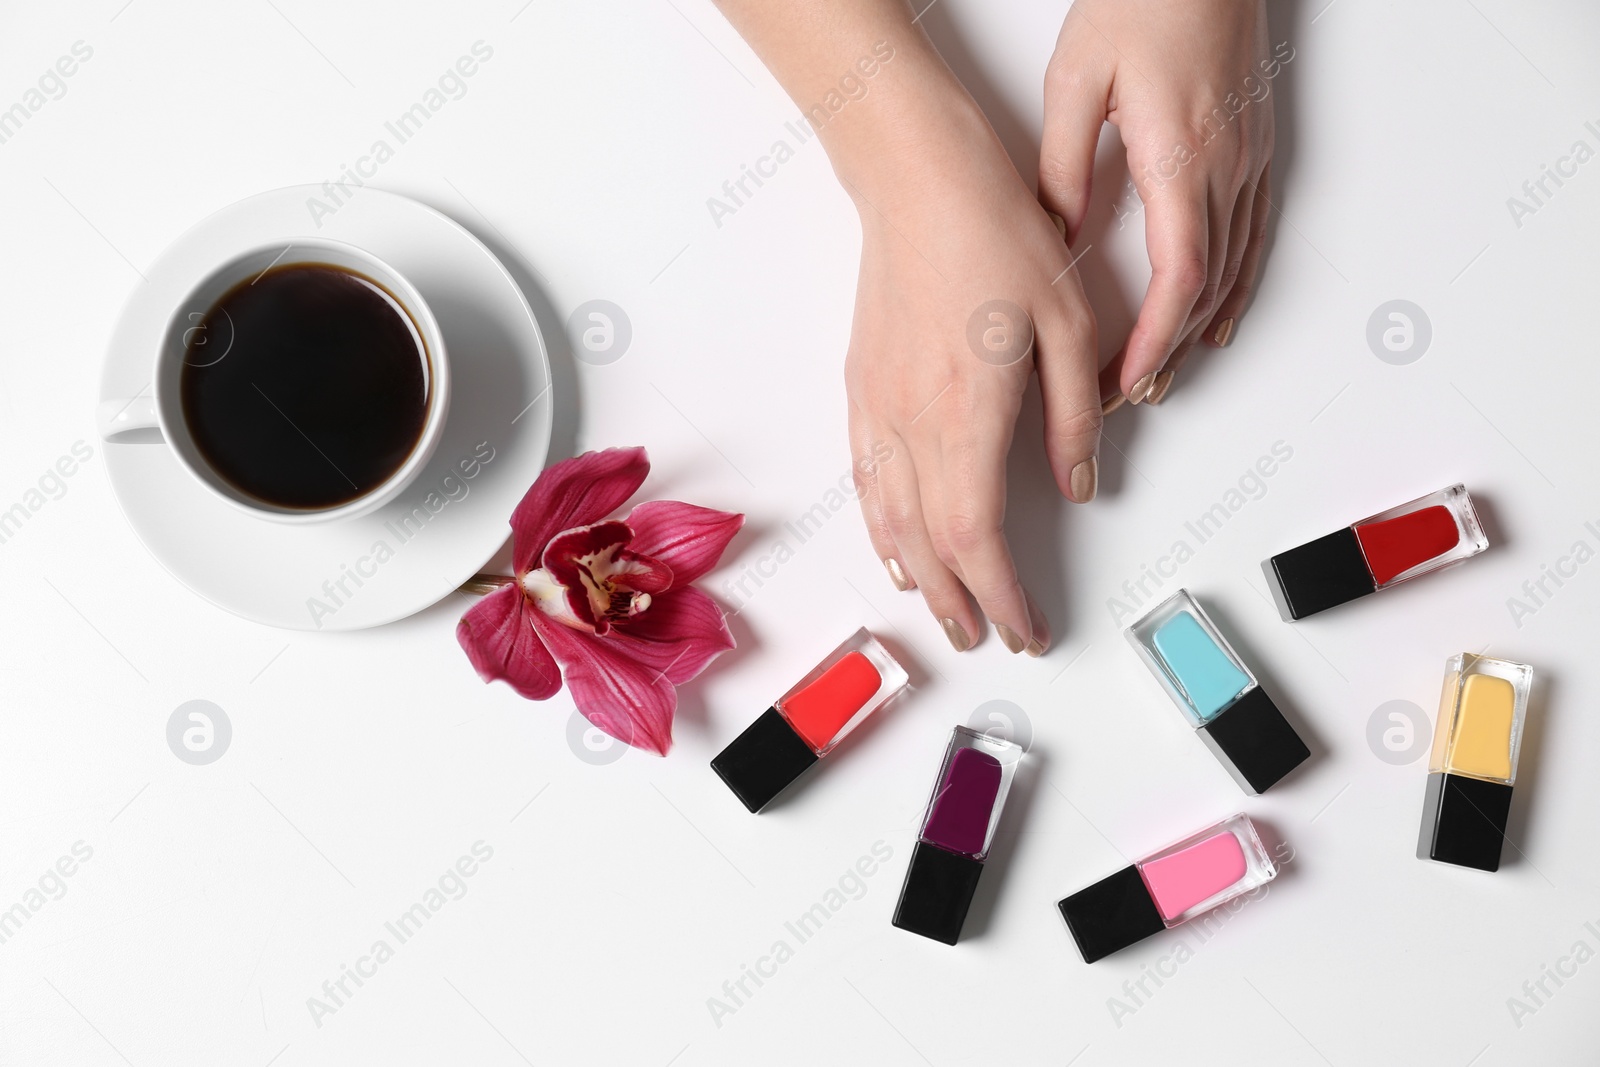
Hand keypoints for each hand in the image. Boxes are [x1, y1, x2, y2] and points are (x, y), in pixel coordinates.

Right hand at [844, 96, 1099, 654]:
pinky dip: (880, 527)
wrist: (918, 183)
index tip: (1026, 627)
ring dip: (919, 576)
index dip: (1001, 595)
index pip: (978, 535)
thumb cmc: (995, 237)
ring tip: (943, 611)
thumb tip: (1079, 485)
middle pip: (930, 544)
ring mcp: (877, 409)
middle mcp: (911, 423)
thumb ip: (1074, 417)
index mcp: (968, 414)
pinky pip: (865, 481)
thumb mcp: (1068, 324)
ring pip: (890, 520)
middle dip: (960, 600)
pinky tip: (894, 547)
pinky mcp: (861, 390)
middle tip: (986, 636)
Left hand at [1040, 0, 1278, 404]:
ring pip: (1231, 270)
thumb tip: (1054, 232)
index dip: (1155, 340)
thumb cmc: (1142, 2)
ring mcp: (1247, 162)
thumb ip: (1064, 163)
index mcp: (1179, 156)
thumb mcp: (1076, 80)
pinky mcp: (1252, 152)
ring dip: (1195, 331)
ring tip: (1160, 376)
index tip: (1127, 380)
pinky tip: (1216, 321)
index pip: (1178, 275)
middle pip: (1203, 288)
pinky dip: (1234, 290)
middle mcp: (1224, 168)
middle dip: (1165, 352)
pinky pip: (1252, 238)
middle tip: (1126, 395)